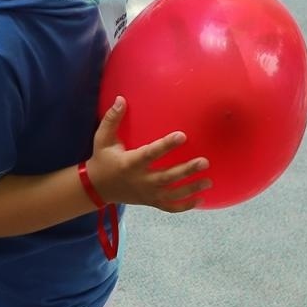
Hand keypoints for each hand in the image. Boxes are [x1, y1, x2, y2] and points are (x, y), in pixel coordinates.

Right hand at [83, 96, 210, 211]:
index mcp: (130, 163)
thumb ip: (112, 119)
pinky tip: (201, 199)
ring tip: (208, 181)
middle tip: (204, 162)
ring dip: (191, 188)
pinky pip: (169, 207)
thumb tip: (121, 99)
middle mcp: (140, 181)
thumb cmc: (102, 159)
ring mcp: (147, 194)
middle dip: (186, 170)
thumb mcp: (102, 139)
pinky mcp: (150, 202)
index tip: (182, 135)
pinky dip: (185, 206)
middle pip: (167, 177)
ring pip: (172, 194)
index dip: (166, 145)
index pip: (150, 154)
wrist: (97, 188)